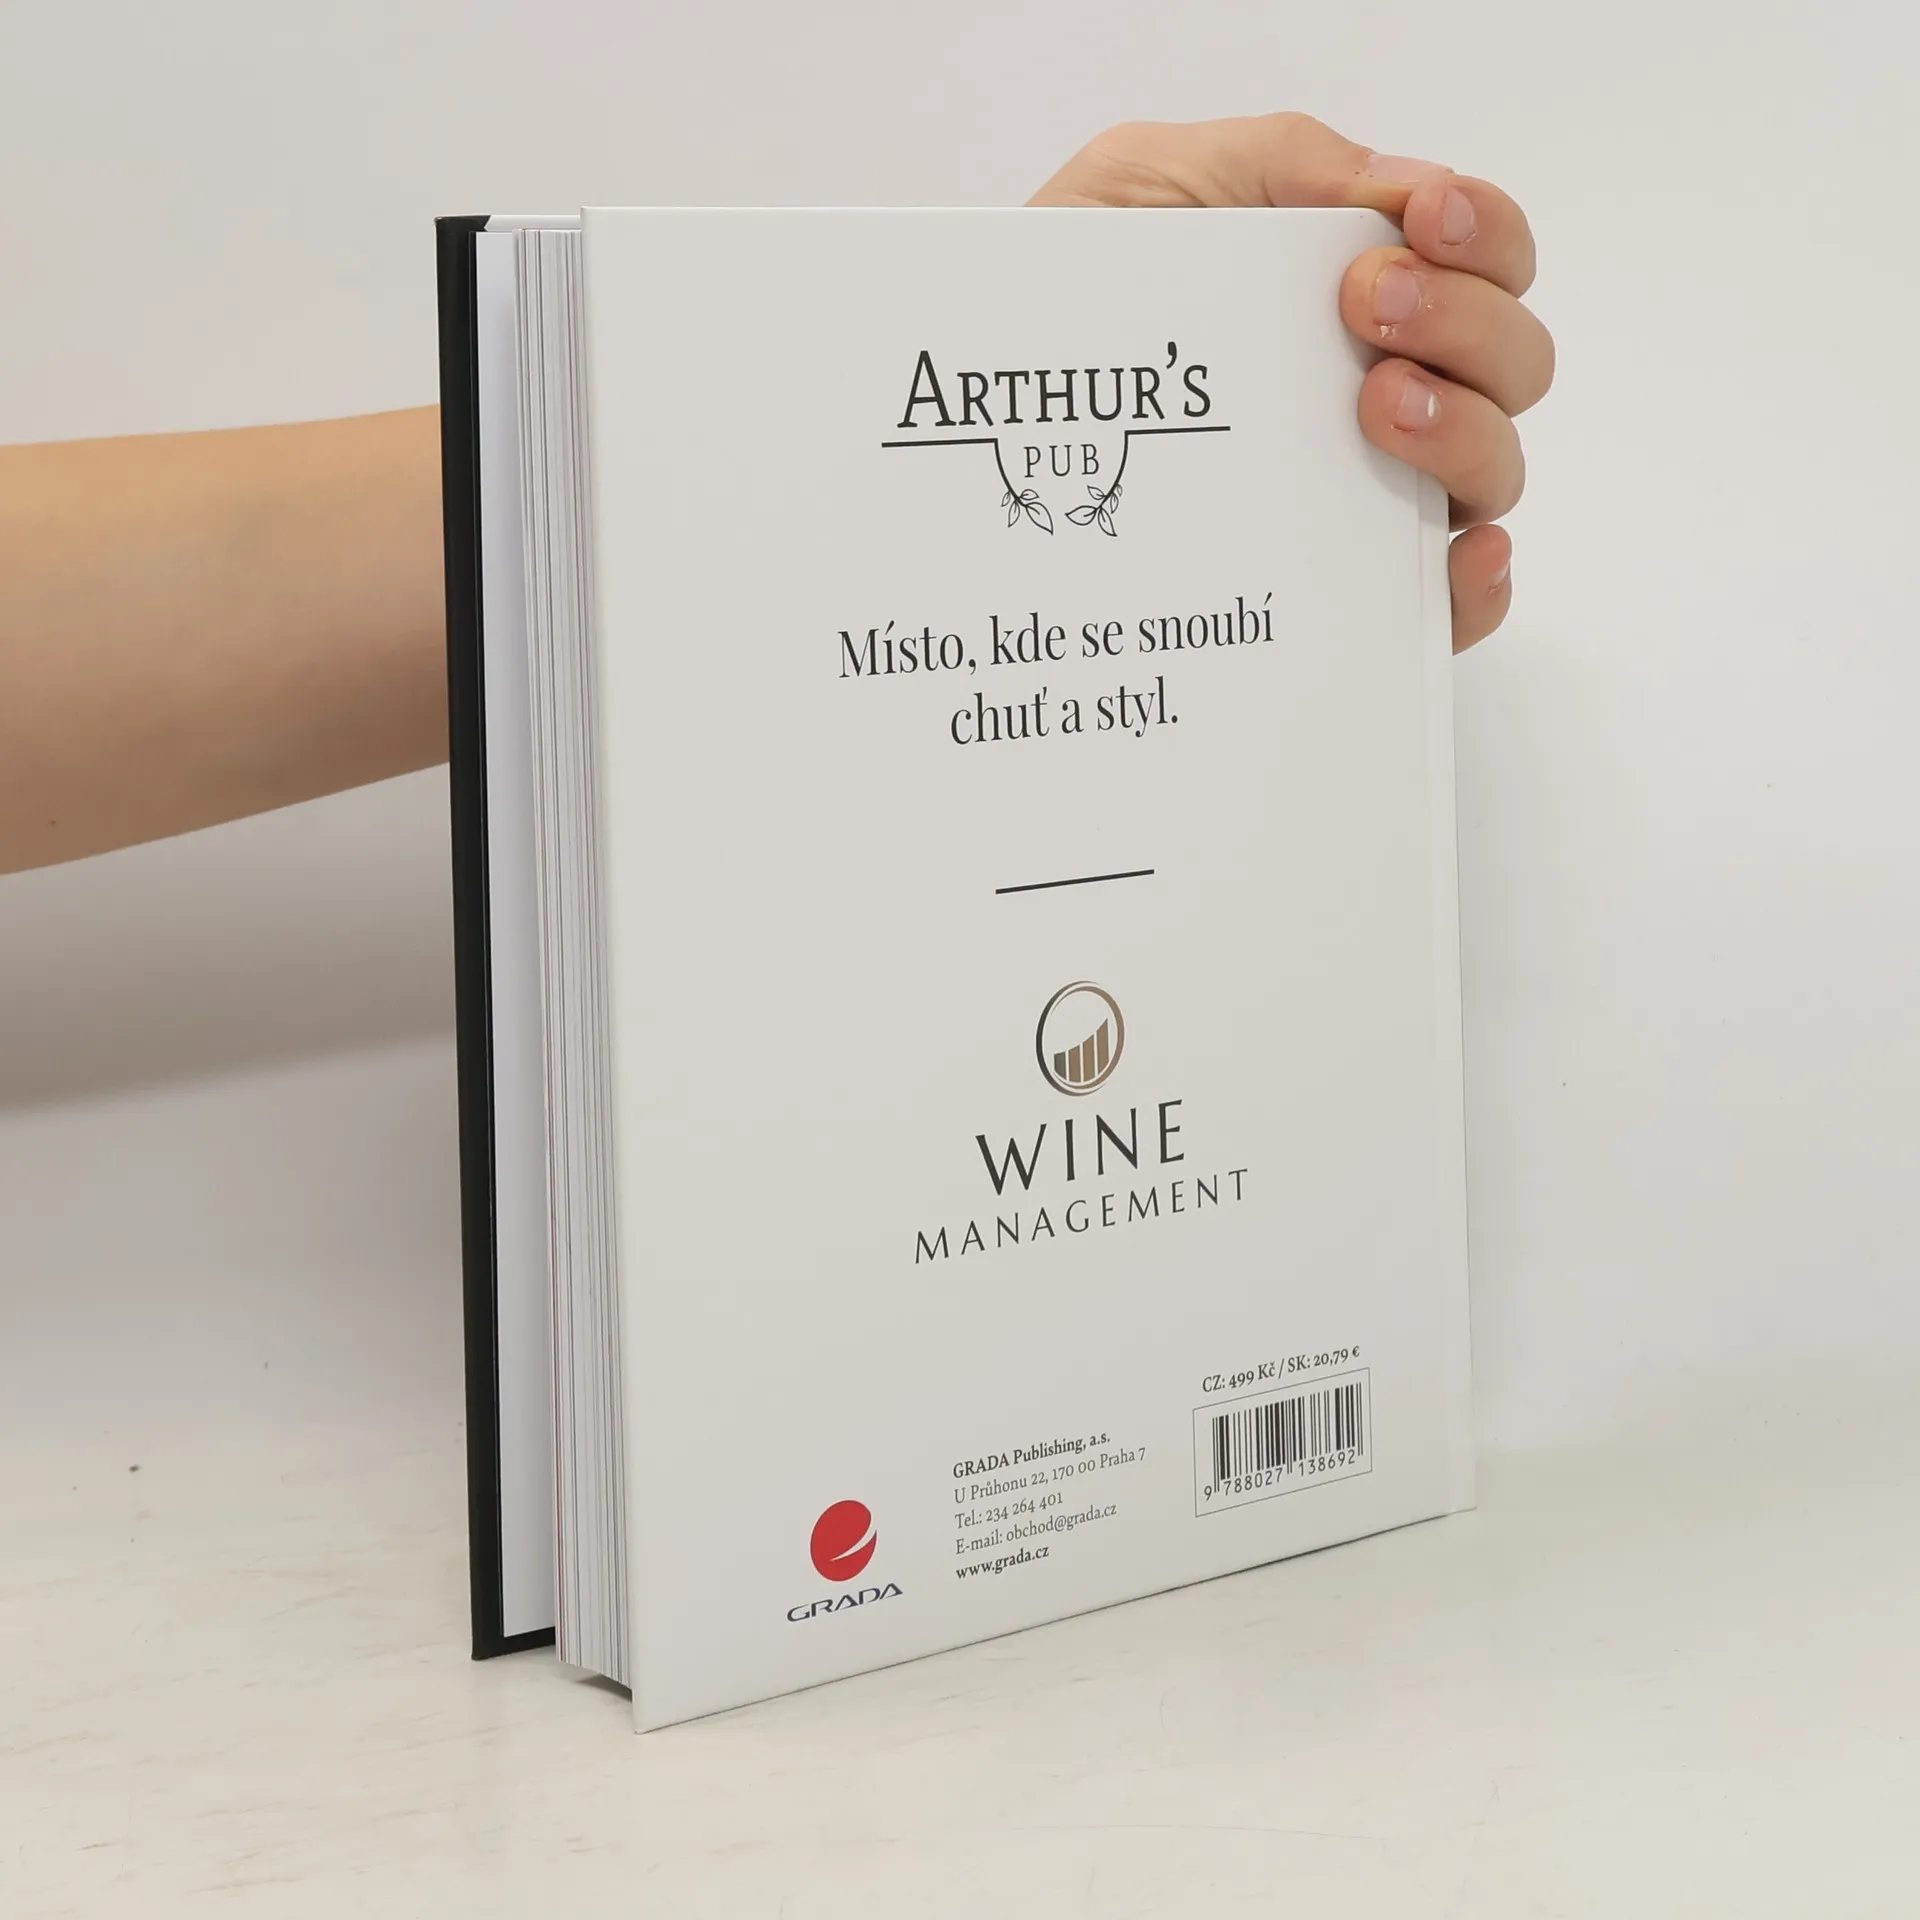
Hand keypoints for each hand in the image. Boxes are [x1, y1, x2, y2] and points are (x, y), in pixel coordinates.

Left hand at [1030, 113, 1552, 651]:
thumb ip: (1280, 161)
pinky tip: (1457, 556)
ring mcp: (1368, 492)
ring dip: (1465, 431)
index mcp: (1358, 287)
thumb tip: (1401, 188)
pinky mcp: (1337, 590)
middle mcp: (1386, 387)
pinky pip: (1444, 606)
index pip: (1487, 258)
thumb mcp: (1149, 183)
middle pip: (1513, 364)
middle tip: (1366, 307)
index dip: (1485, 235)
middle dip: (1467, 323)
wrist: (977, 404)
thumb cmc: (1069, 294)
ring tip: (1377, 410)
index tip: (1421, 222)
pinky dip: (1475, 585)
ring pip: (1492, 472)